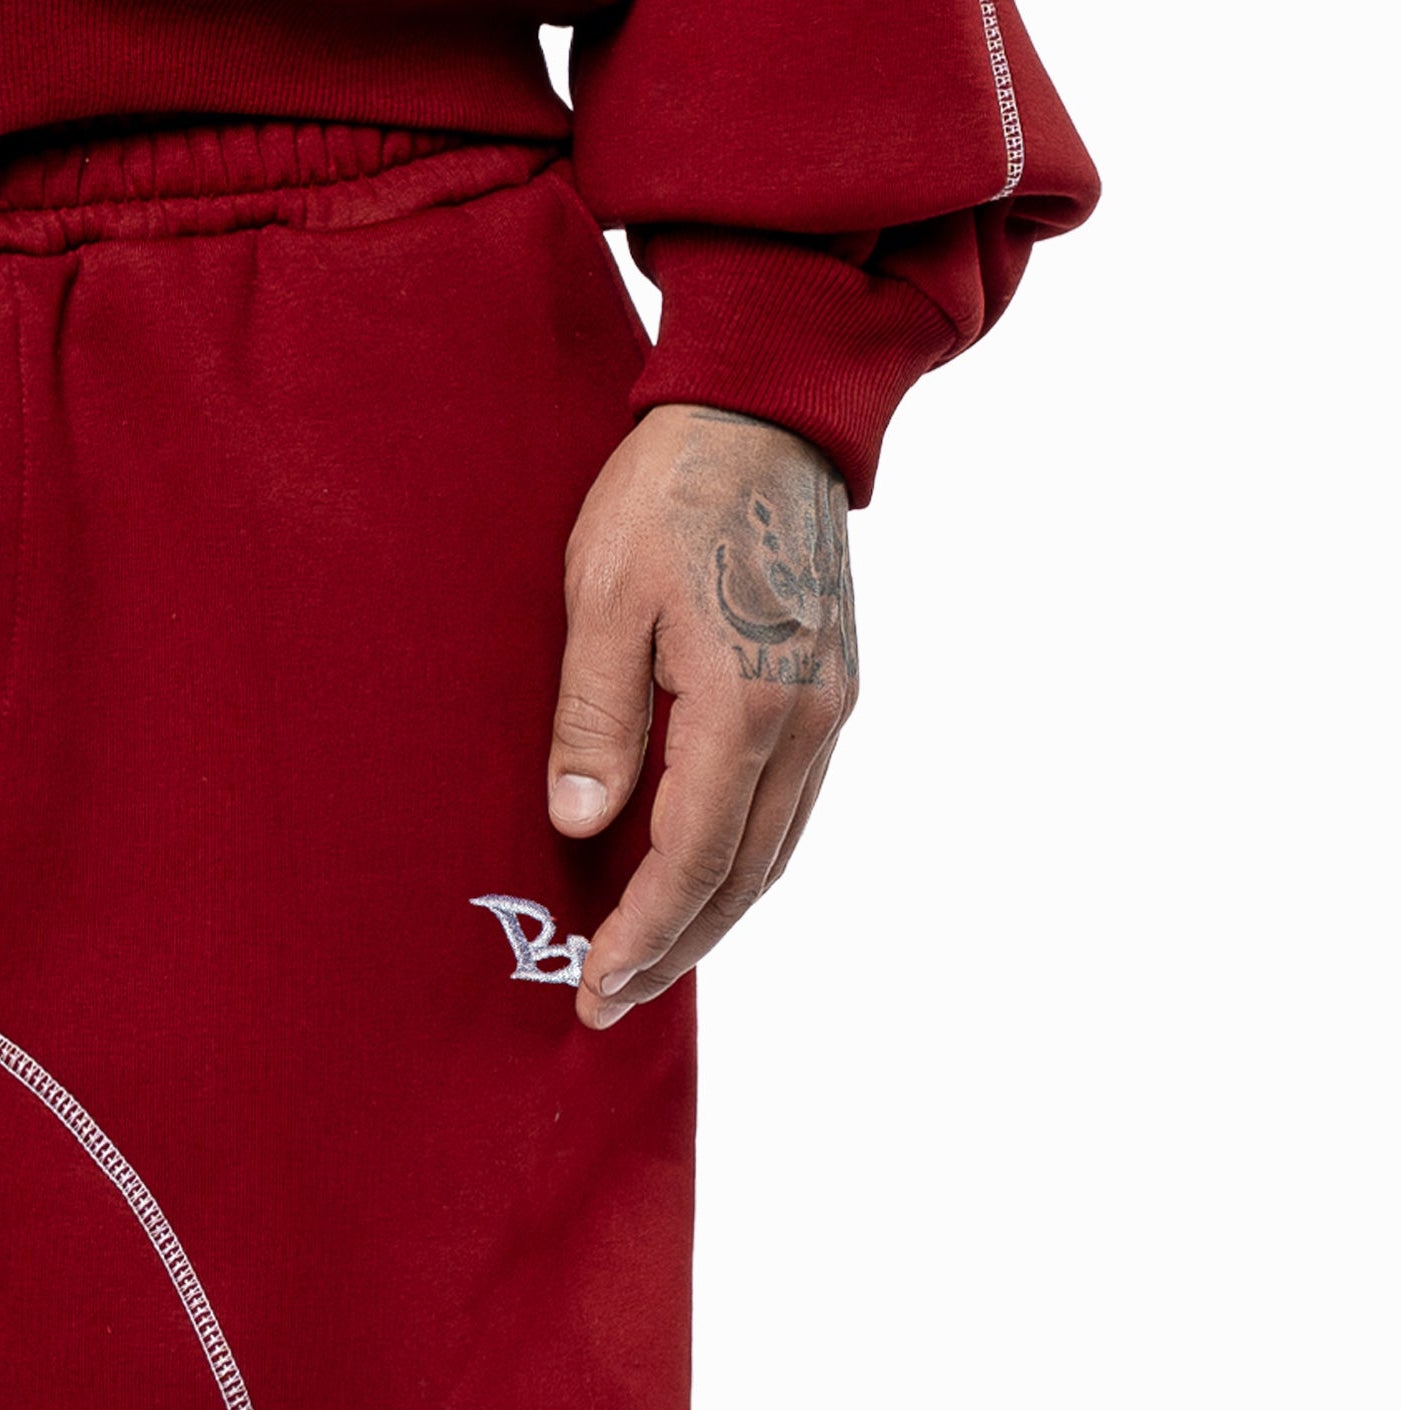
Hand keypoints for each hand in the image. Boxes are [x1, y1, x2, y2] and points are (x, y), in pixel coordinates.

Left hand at [546, 406, 857, 1029]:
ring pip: (775, 850)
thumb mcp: (601, 596)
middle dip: (674, 950)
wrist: (768, 405)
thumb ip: (593, 717)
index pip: (692, 857)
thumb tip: (577, 825)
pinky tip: (700, 889)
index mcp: (747, 701)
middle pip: (743, 876)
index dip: (640, 933)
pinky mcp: (832, 687)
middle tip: (606, 1004)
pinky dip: (745, 866)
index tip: (591, 986)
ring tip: (647, 967)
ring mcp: (830, 705)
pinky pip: (791, 808)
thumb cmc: (670, 489)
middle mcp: (808, 718)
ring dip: (712, 919)